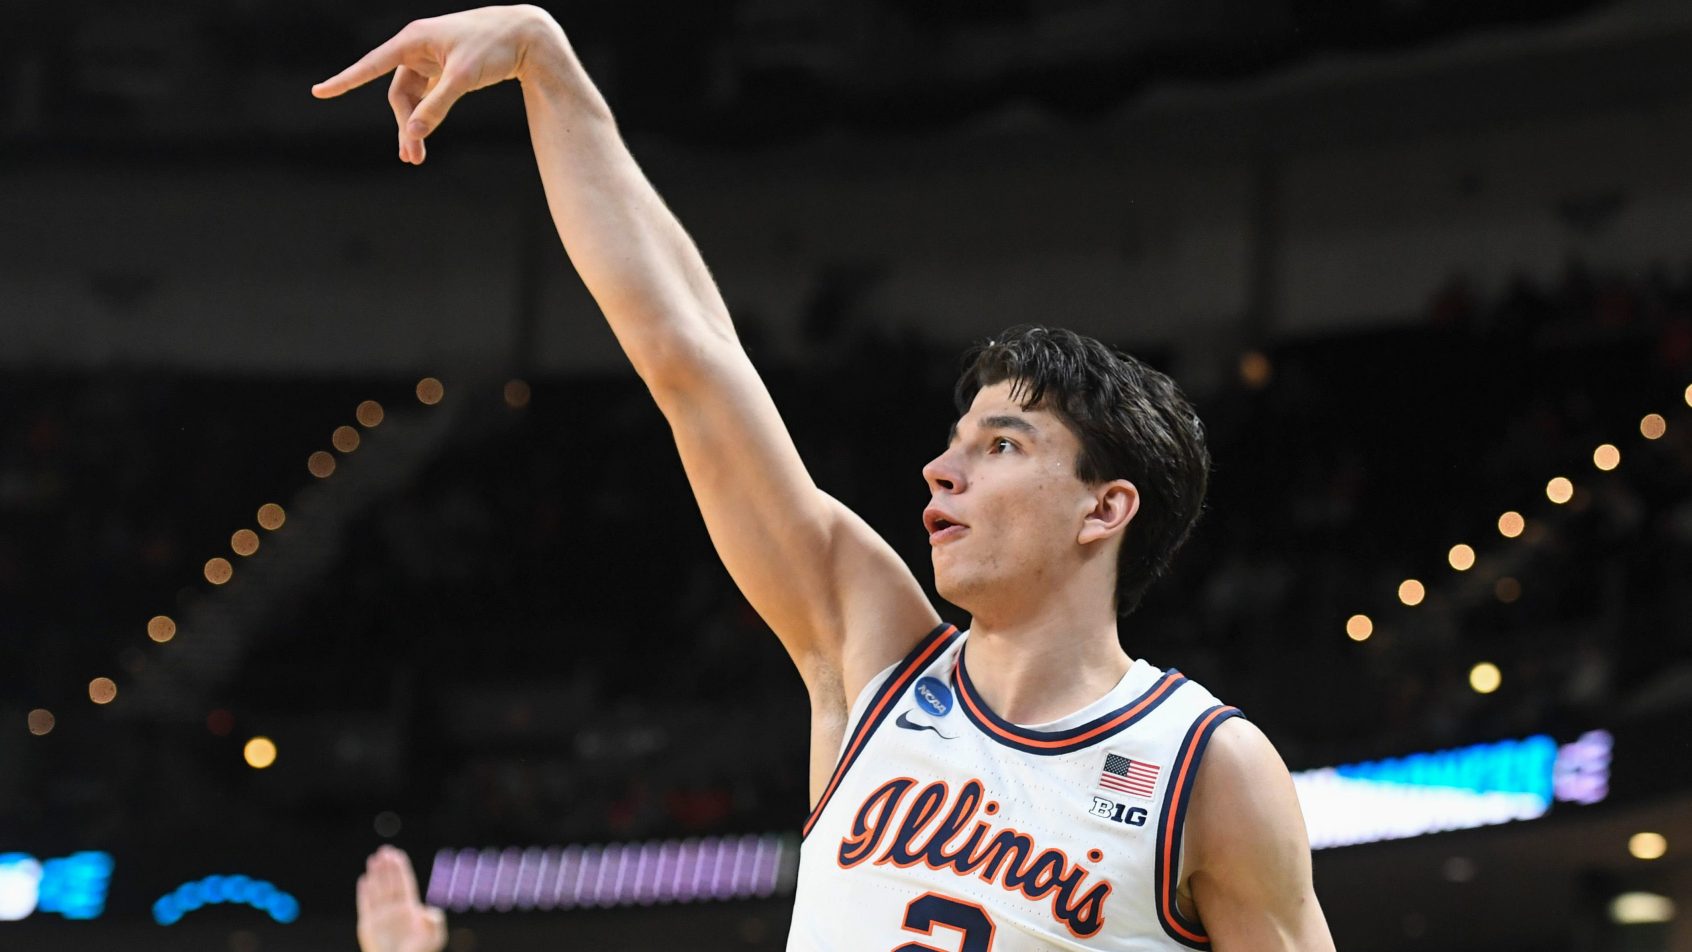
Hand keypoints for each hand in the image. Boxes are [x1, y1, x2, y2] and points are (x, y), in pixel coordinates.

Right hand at [312, 5, 559, 164]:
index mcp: (414, 40)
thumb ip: (438, 106)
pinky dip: (427, 116)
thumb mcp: (464, 78)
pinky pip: (427, 95)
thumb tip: (413, 133)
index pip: (371, 64)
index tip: (319, 92)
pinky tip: (425, 136)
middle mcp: (417, 47)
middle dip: (403, 125)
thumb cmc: (494, 48)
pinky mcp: (444, 68)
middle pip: (398, 93)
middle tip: (412, 159)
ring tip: (417, 158)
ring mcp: (430, 58)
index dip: (345, 80)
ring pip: (412, 98)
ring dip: (414, 125)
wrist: (526, 35)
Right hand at [356, 846, 447, 951]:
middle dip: (388, 867)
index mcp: (410, 909)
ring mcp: (381, 916)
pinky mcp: (368, 925)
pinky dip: (364, 892)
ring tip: (373, 859)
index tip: (397, 854)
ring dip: (375, 874)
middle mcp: (395, 910)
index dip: (401, 869)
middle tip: (385, 850)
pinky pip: (365, 904)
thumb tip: (427, 910)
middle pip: (391, 883)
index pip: (405, 883)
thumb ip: (436, 922)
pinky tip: (364, 879)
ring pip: (377, 890)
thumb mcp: (435, 938)